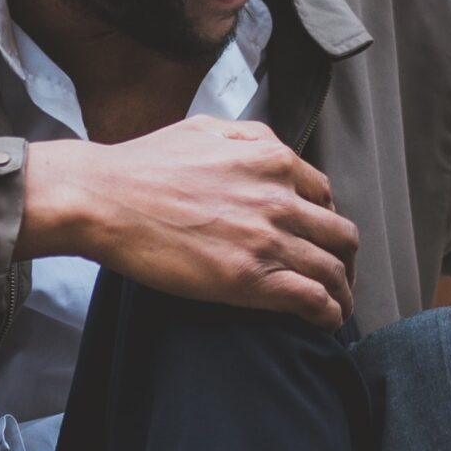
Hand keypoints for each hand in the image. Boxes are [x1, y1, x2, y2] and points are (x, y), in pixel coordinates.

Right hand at [22, 118, 359, 330]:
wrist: (105, 199)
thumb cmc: (142, 166)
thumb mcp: (205, 129)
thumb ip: (247, 137)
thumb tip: (268, 149)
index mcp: (271, 160)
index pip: (325, 196)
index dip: (327, 221)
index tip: (320, 240)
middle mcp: (279, 198)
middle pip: (340, 235)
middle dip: (345, 260)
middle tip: (338, 277)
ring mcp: (268, 239)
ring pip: (332, 270)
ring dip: (342, 292)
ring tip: (338, 307)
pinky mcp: (250, 279)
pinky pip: (312, 299)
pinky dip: (328, 313)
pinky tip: (325, 322)